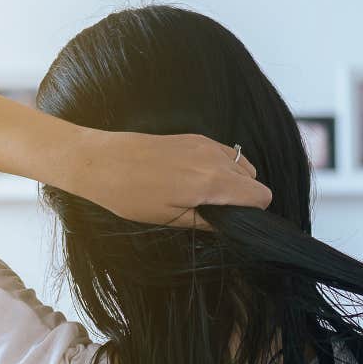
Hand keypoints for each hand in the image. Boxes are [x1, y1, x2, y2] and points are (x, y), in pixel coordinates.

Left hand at [69, 129, 271, 229]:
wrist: (102, 161)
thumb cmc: (130, 195)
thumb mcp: (171, 219)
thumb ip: (209, 222)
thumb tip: (232, 226)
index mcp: (212, 182)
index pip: (260, 196)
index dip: (254, 213)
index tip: (235, 222)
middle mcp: (214, 158)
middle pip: (255, 181)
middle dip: (245, 199)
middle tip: (217, 213)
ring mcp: (206, 144)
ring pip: (243, 166)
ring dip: (235, 183)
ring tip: (207, 197)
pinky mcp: (196, 137)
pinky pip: (227, 154)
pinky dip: (224, 169)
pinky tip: (199, 180)